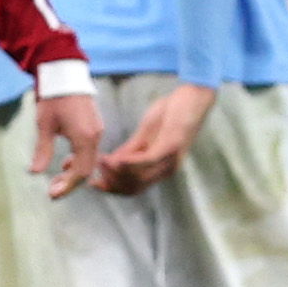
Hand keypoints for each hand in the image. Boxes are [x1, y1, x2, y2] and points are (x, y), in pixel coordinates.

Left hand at [30, 86, 103, 198]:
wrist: (64, 73)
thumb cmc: (53, 98)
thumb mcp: (45, 125)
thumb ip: (43, 150)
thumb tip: (35, 172)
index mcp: (84, 138)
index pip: (80, 171)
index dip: (67, 186)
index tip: (52, 194)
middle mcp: (95, 136)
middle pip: (87, 168)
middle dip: (70, 182)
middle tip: (53, 190)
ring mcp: (97, 130)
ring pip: (90, 160)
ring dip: (75, 172)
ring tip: (57, 178)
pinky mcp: (95, 126)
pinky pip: (90, 150)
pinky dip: (79, 160)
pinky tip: (65, 162)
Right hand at [98, 82, 215, 194]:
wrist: (193, 97)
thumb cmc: (171, 113)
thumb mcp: (145, 134)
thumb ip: (130, 149)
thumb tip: (111, 162)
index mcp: (161, 169)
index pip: (134, 189)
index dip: (112, 189)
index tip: (94, 183)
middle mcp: (167, 170)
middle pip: (134, 187)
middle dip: (112, 181)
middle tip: (96, 169)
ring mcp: (170, 160)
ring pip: (139, 178)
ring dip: (117, 172)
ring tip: (102, 162)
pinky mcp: (171, 146)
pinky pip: (147, 161)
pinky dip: (129, 163)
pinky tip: (116, 159)